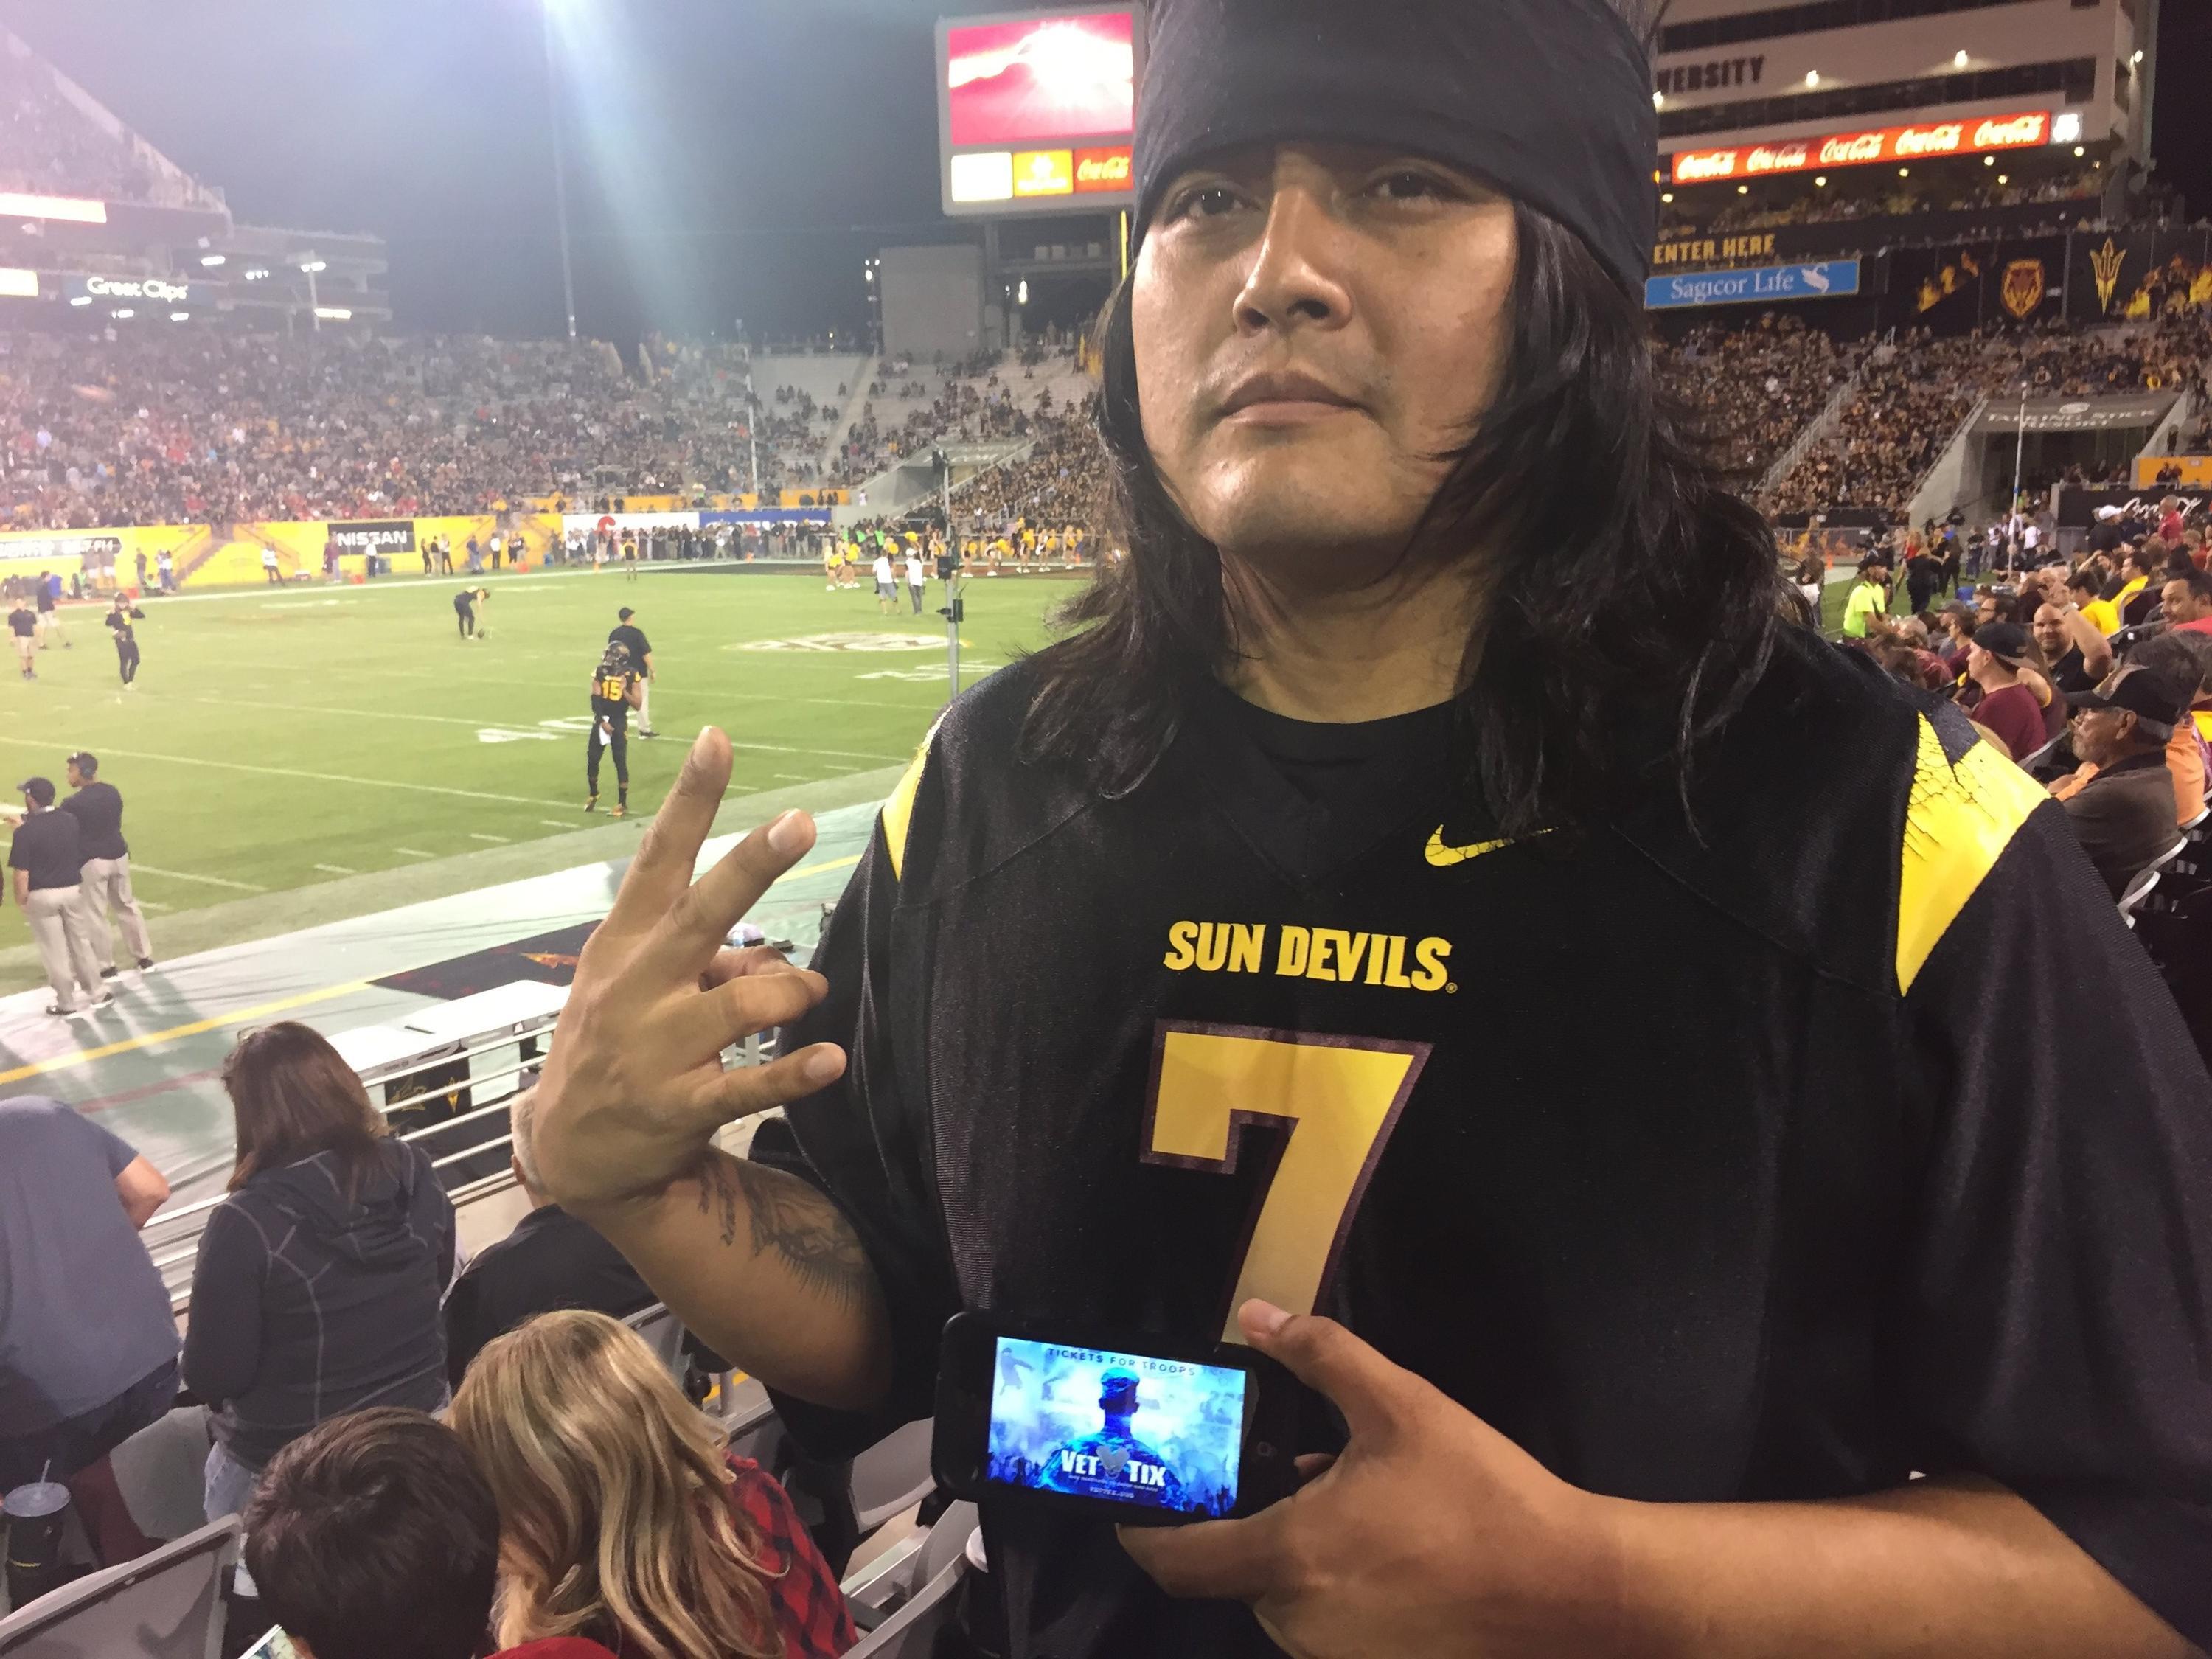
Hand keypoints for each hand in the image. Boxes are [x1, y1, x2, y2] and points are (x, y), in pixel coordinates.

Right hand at [528, 728, 847, 1213]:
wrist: (570, 1151)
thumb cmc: (617, 1042)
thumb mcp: (643, 987)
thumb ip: (712, 958)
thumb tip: (785, 964)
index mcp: (624, 943)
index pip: (657, 859)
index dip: (691, 801)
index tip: (719, 740)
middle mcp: (636, 987)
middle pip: (698, 914)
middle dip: (751, 866)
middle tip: (800, 821)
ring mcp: (653, 1049)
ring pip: (740, 1003)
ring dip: (791, 993)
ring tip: (809, 998)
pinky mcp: (675, 1107)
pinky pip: (745, 1086)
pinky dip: (793, 1072)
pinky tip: (830, 1059)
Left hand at [1122, 1303, 1627, 1658]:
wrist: (1571, 1590)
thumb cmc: (1480, 1497)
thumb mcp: (1399, 1406)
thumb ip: (1320, 1356)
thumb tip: (1256, 1315)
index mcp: (1290, 1557)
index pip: (1176, 1561)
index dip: (1143, 1531)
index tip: (1133, 1503)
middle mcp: (1298, 1620)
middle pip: (1233, 1572)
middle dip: (1246, 1524)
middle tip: (1281, 1474)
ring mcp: (1337, 1654)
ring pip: (1283, 1597)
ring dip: (1295, 1551)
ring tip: (1349, 1498)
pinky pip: (1326, 1620)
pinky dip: (1333, 1582)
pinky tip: (1386, 1542)